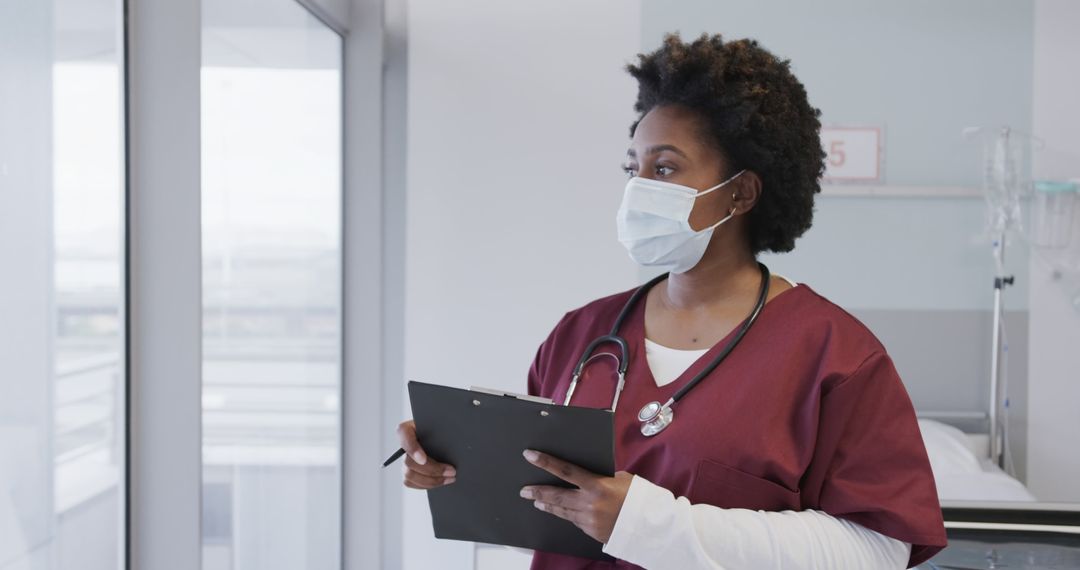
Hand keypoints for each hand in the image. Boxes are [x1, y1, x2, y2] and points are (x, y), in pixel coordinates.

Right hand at [397, 419, 455, 488]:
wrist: (446, 435)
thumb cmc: (445, 428)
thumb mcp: (444, 424)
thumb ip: (444, 429)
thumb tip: (453, 439)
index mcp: (409, 427)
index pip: (403, 433)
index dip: (412, 449)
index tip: (423, 459)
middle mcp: (404, 443)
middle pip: (408, 462)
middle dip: (431, 470)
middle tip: (451, 471)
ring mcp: (405, 458)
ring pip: (409, 475)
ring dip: (431, 480)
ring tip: (450, 478)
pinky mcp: (408, 470)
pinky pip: (411, 483)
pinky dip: (427, 485)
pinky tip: (441, 481)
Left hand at [519, 449, 633, 543]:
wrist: (648, 526)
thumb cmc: (637, 497)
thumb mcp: (621, 479)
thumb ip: (602, 477)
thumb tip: (588, 474)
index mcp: (597, 486)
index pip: (566, 471)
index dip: (546, 462)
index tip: (530, 456)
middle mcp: (588, 503)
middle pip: (556, 496)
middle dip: (538, 492)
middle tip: (524, 490)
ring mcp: (588, 520)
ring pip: (562, 511)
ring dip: (547, 506)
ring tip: (537, 502)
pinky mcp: (590, 531)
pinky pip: (574, 521)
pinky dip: (566, 515)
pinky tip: (561, 512)